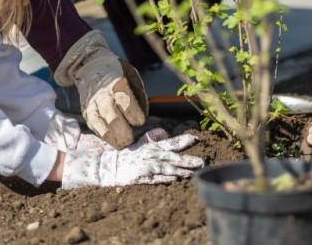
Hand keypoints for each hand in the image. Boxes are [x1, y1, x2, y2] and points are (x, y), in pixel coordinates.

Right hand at [53, 31, 148, 148]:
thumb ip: (140, 94)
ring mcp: (92, 104)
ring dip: (113, 138)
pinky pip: (94, 127)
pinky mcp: (86, 112)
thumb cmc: (116, 72)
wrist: (90, 66)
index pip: (127, 103)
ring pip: (101, 125)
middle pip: (112, 117)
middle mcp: (102, 95)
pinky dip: (104, 136)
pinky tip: (114, 140)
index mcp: (116, 83)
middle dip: (123, 132)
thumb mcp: (132, 74)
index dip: (135, 115)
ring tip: (123, 145)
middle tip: (132, 139)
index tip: (140, 121)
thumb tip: (144, 116)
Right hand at [60, 128, 203, 188]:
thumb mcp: (142, 144)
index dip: (183, 141)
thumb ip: (154, 139)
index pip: (171, 142)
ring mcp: (146, 166)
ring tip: (193, 173)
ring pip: (166, 168)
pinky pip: (154, 178)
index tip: (196, 139)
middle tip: (202, 161)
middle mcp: (151, 155)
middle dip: (188, 159)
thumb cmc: (128, 155)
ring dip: (180, 171)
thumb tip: (165, 133)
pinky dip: (164, 179)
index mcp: (153, 146)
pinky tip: (174, 180)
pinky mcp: (140, 176)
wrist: (109, 166)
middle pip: (173, 157)